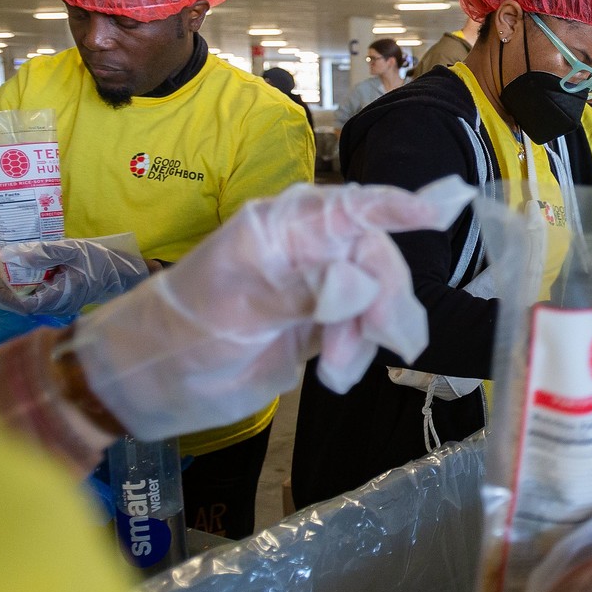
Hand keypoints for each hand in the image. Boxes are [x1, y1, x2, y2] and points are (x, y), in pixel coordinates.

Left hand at [0, 234, 147, 315]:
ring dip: (16, 290)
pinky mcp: (62, 301)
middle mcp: (59, 306)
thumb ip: (45, 253)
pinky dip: (28, 288)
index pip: (27, 305)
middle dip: (7, 292)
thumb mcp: (72, 250)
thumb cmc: (99, 261)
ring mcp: (61, 305)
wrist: (121, 272)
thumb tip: (16, 257)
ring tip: (4, 274)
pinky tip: (23, 275)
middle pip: (25, 305)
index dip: (7, 298)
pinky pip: (39, 298)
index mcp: (61, 296)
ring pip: (31, 302)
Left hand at [66, 177, 475, 438]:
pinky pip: (359, 329)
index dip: (398, 206)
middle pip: (373, 258)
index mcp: (277, 230)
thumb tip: (358, 286)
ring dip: (371, 334)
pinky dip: (358, 352)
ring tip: (343, 374)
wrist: (144, 385)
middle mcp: (300, 251)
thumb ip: (301, 294)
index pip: (349, 207)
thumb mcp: (234, 311)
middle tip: (392, 343)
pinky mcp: (314, 326)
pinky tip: (338, 377)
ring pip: (373, 297)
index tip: (447, 209)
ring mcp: (310, 288)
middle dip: (386, 299)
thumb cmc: (177, 335)